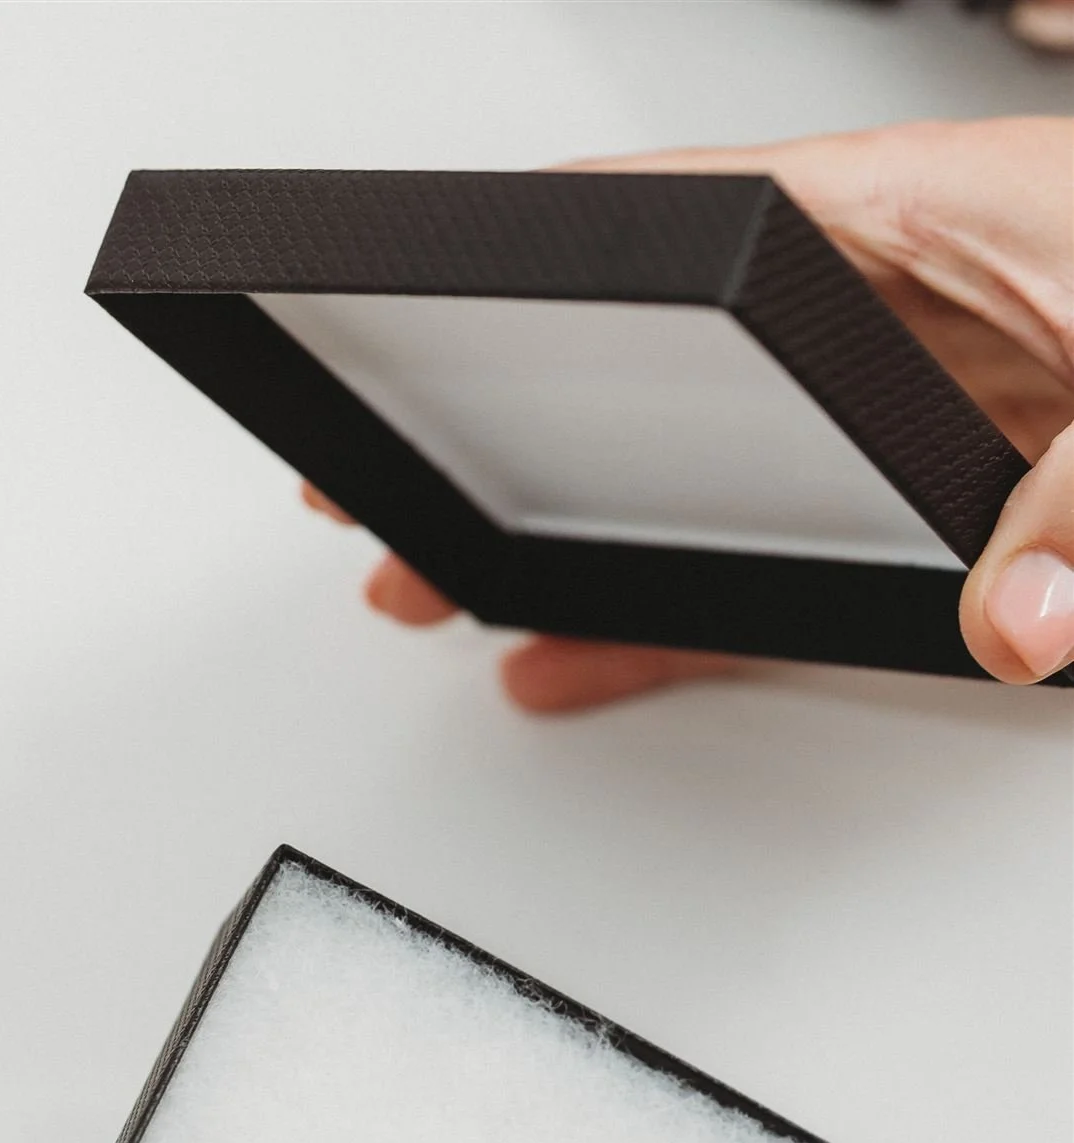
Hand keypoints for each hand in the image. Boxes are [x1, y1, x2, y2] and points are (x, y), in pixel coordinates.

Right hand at [306, 117, 1073, 706]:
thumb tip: (1018, 613)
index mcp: (926, 215)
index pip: (706, 221)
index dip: (565, 265)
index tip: (450, 304)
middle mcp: (888, 317)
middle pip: (664, 373)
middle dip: (521, 432)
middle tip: (397, 485)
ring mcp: (893, 428)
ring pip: (697, 484)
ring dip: (571, 542)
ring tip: (446, 592)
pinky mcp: (922, 524)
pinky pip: (766, 580)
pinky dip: (673, 629)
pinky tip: (581, 661)